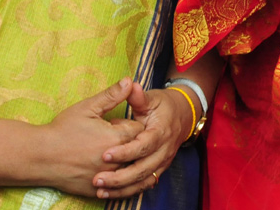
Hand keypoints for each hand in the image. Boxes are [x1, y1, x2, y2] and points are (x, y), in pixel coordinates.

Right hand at [26, 78, 145, 196]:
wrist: (38, 156)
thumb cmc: (62, 129)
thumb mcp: (88, 107)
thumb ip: (112, 94)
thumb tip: (130, 80)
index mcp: (116, 138)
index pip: (140, 130)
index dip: (131, 125)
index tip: (118, 123)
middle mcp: (115, 160)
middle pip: (137, 151)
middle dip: (132, 143)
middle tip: (115, 137)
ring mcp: (106, 178)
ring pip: (129, 171)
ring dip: (126, 162)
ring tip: (112, 152)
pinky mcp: (96, 191)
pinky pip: (116, 188)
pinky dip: (116, 180)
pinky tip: (108, 169)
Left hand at [90, 82, 193, 199]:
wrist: (182, 115)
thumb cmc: (162, 105)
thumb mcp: (151, 98)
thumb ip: (138, 97)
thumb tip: (129, 84)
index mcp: (161, 131)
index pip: (144, 146)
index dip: (125, 152)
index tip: (105, 154)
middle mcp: (164, 150)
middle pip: (143, 169)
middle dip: (119, 177)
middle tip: (97, 179)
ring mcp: (163, 162)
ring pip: (143, 180)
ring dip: (122, 188)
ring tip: (100, 191)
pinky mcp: (158, 169)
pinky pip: (144, 185)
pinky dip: (128, 191)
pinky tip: (109, 194)